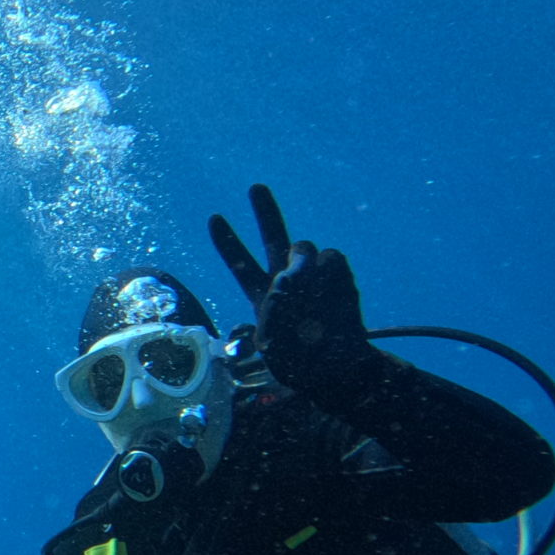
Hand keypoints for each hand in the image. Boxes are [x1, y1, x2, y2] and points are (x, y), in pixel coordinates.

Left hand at [207, 183, 378, 399]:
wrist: (340, 368)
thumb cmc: (301, 364)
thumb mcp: (272, 347)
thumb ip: (273, 310)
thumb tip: (286, 278)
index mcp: (262, 295)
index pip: (241, 264)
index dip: (228, 242)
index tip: (214, 218)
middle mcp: (286, 278)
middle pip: (273, 236)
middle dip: (265, 211)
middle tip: (255, 187)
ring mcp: (312, 274)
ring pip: (301, 246)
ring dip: (300, 264)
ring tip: (305, 292)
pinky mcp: (337, 273)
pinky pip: (331, 255)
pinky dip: (329, 270)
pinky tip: (332, 293)